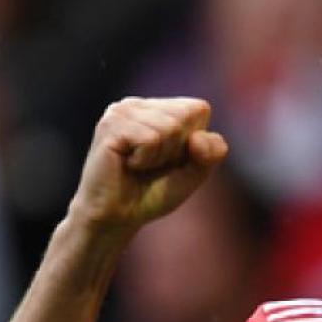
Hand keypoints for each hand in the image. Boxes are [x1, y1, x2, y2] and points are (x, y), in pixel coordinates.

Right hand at [71, 97, 228, 232]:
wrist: (116, 217)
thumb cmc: (152, 193)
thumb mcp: (194, 173)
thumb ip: (211, 154)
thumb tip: (198, 137)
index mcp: (158, 108)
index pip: (199, 109)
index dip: (194, 142)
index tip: (169, 159)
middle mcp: (139, 104)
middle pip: (185, 116)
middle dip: (176, 149)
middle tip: (150, 164)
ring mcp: (122, 111)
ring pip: (170, 127)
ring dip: (159, 157)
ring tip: (138, 165)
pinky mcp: (110, 125)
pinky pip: (150, 139)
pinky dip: (145, 160)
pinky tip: (127, 164)